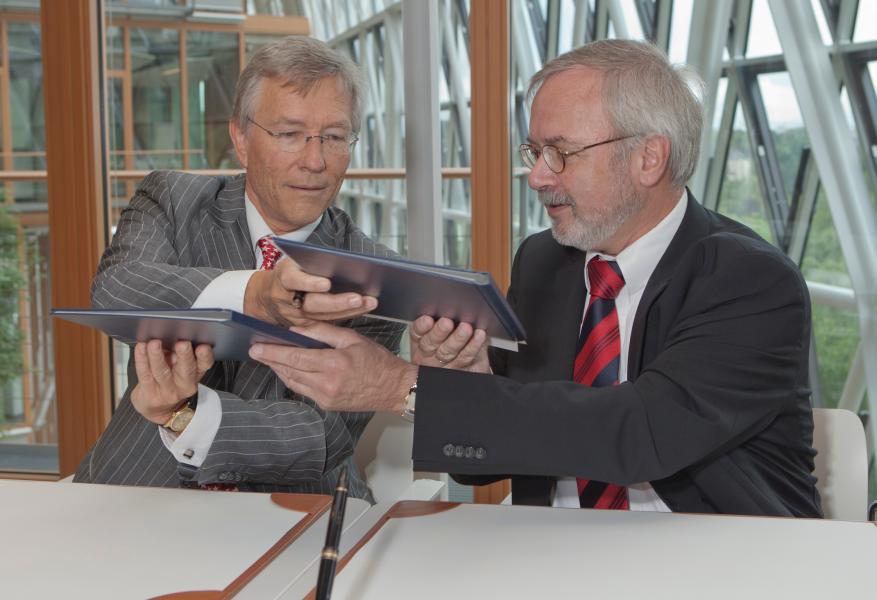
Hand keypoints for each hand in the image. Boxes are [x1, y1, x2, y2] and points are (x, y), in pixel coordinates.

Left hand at [130, 340, 213, 424]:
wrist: (157, 408)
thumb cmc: (171, 380)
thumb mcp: (182, 368)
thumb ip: (181, 353)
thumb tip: (173, 331)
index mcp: (196, 373)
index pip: (204, 364)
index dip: (205, 356)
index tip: (203, 346)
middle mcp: (185, 384)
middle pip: (186, 369)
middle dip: (185, 355)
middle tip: (182, 343)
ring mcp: (167, 391)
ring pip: (162, 371)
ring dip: (157, 356)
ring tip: (154, 343)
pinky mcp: (150, 393)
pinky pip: (145, 375)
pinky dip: (142, 359)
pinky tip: (140, 348)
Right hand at [244, 257, 377, 326]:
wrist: (265, 297)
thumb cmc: (287, 274)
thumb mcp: (293, 263)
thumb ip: (311, 262)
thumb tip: (342, 262)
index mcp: (283, 277)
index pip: (293, 280)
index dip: (309, 283)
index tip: (326, 283)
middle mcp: (287, 299)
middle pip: (312, 303)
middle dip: (337, 301)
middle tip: (358, 297)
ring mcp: (295, 316)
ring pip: (323, 315)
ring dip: (348, 309)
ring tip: (369, 302)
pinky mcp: (304, 326)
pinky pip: (327, 322)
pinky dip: (346, 315)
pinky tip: (363, 309)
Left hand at [249, 322, 417, 413]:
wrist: (393, 388)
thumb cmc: (377, 361)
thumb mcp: (352, 339)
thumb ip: (323, 333)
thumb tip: (297, 331)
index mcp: (334, 364)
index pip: (295, 358)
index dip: (273, 353)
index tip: (257, 347)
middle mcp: (327, 384)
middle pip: (290, 371)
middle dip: (271, 360)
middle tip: (256, 351)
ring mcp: (325, 397)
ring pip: (293, 382)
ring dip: (279, 370)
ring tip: (269, 359)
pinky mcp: (326, 405)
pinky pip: (303, 390)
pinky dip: (293, 379)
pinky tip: (288, 370)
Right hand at [410, 316, 490, 372]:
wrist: (473, 365)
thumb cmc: (457, 341)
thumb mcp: (448, 326)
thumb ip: (446, 316)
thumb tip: (452, 305)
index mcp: (421, 339)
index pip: (417, 331)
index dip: (421, 326)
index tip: (428, 319)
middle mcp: (428, 353)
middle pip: (430, 343)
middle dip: (438, 332)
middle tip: (447, 322)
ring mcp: (442, 364)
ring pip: (447, 351)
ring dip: (457, 338)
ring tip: (466, 328)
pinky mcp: (458, 370)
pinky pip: (465, 357)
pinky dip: (473, 346)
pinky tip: (479, 336)